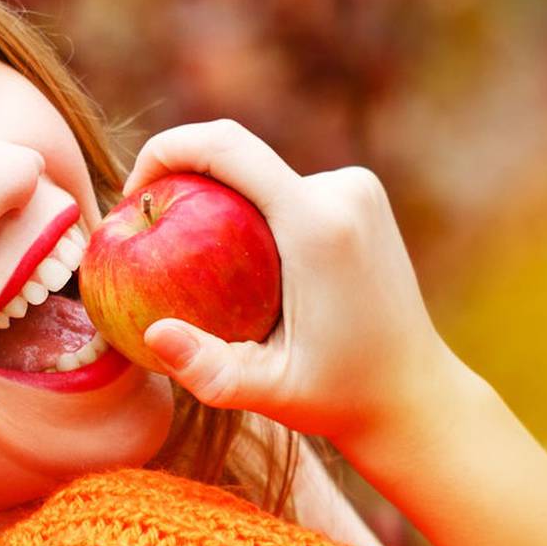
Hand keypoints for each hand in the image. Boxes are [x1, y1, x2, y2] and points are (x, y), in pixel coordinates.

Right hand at [117, 119, 460, 446]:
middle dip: (186, 187)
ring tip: (197, 267)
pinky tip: (237, 268)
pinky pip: (287, 187)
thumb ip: (209, 370)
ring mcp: (358, 188)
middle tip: (149, 243)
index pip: (226, 146)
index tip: (132, 194)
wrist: (414, 395)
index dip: (166, 150)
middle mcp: (343, 190)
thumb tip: (153, 335)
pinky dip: (252, 213)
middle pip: (240, 160)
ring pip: (263, 176)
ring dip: (222, 206)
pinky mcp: (362, 195)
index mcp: (318, 223)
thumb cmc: (338, 399)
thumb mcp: (269, 394)